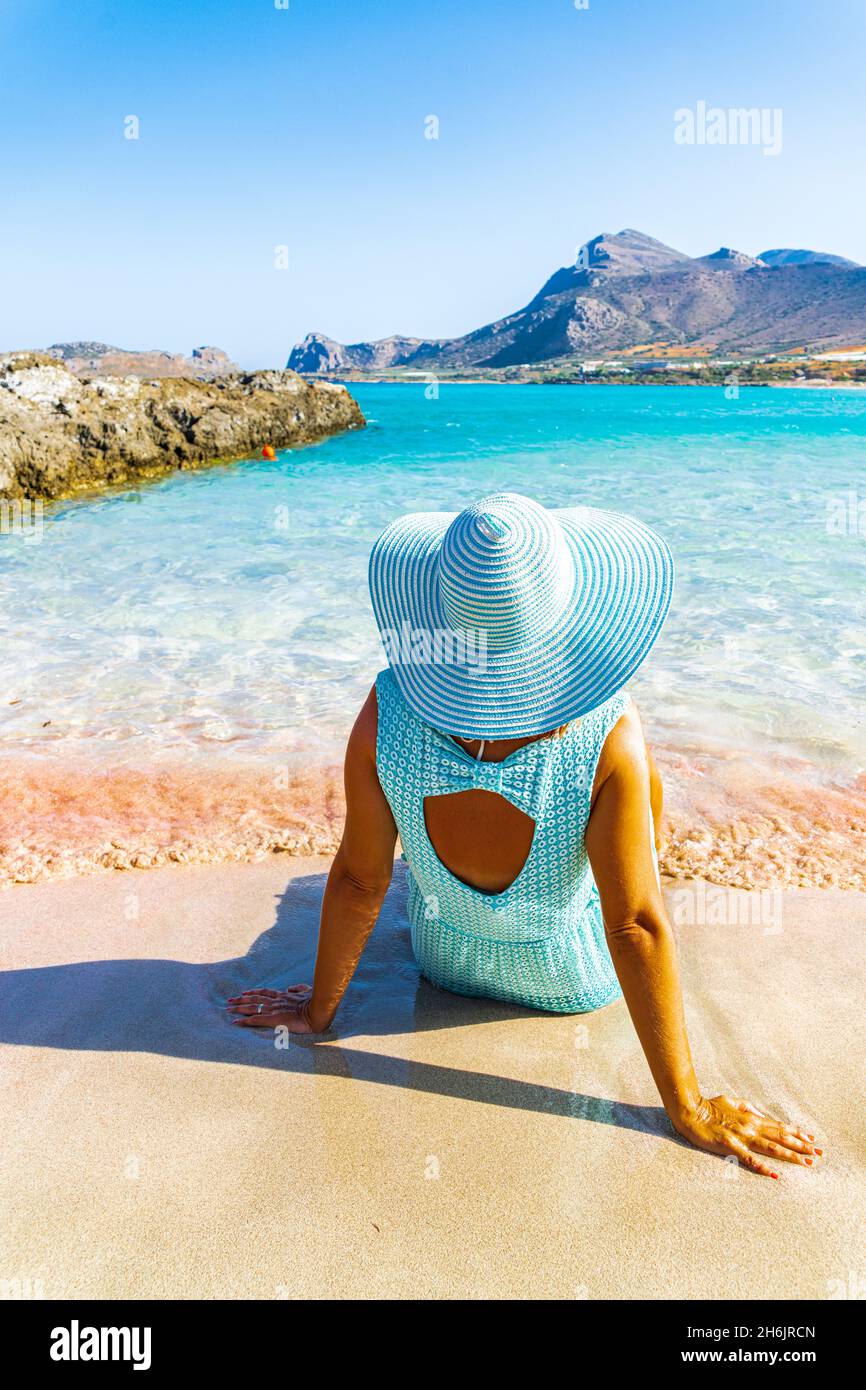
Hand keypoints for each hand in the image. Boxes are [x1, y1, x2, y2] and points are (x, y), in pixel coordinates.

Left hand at [227, 984, 316, 1032]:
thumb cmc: (316, 1002)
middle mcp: (276, 1001)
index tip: (244, 992)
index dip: (254, 992)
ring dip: (239, 1008)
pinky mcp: (273, 1019)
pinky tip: (236, 1022)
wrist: (318, 1011)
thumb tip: (289, 988)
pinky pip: (255, 1019)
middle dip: (241, 999)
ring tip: (228, 1008)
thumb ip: (298, 988)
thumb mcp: (308, 991)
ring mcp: (274, 1010)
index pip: (264, 992)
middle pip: (254, 998)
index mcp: (284, 995)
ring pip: (252, 1007)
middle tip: (229, 1000)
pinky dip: (244, 1020)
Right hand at [671, 1094, 823, 1178]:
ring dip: (790, 1156)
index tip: (812, 1140)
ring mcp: (741, 1136)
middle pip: (781, 1137)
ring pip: (771, 1147)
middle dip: (801, 1146)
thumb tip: (761, 1114)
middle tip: (819, 1155)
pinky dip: (763, 1167)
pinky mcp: (730, 1146)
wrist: (690, 1110)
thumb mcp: (731, 1101)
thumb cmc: (709, 1106)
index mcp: (751, 1117)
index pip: (779, 1126)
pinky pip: (749, 1159)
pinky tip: (774, 1174)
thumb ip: (748, 1107)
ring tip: (806, 1164)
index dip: (797, 1133)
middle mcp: (750, 1126)